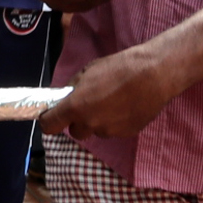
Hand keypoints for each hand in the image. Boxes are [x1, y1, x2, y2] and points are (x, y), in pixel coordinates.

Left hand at [39, 44, 185, 141]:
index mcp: (75, 107)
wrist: (152, 75)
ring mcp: (109, 131)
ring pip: (96, 130)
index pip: (49, 125)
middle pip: (75, 131)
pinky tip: (126, 106)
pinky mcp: (126, 133)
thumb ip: (74, 87)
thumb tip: (67, 96)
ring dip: (99, 121)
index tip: (53, 116)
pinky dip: (116, 122)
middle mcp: (90, 123)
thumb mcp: (88, 71)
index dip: (49, 121)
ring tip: (113, 101)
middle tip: (88, 105)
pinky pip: (114, 130)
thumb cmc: (118, 68)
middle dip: (78, 121)